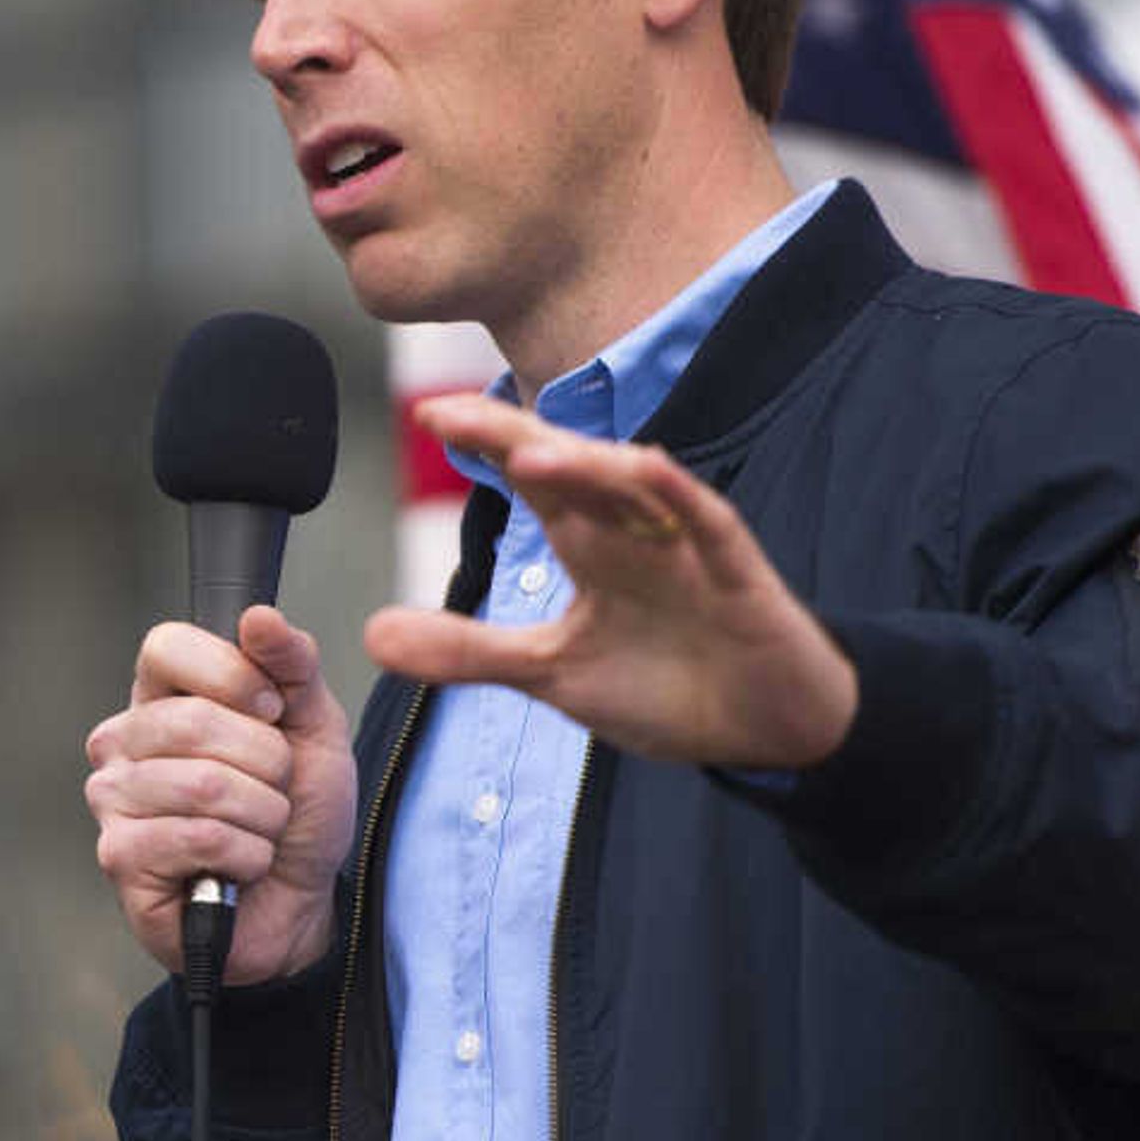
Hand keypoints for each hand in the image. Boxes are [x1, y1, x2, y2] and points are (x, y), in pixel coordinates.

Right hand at [84, 604, 360, 984]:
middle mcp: (122, 741)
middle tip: (273, 791)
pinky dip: (244, 856)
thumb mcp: (314, 728)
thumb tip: (259, 617)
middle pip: (193, 720)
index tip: (272, 711)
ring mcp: (113, 799)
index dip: (232, 674)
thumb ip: (293, 665)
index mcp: (161, 697)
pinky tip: (235, 868)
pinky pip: (199, 838)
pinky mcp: (119, 856)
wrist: (298, 904)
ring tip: (258, 833)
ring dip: (262, 816)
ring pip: (204, 786)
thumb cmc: (295, 816)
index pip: (166, 646)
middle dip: (267, 764)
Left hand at [367, 395, 856, 769]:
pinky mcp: (738, 572)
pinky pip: (708, 521)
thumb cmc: (667, 685)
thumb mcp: (551, 673)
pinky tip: (649, 469)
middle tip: (452, 411)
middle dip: (513, 434)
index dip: (484, 445)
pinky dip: (680, 495)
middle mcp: (633, 530)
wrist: (766, 729)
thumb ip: (468, 650)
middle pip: (571, 465)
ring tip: (527, 453)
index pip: (530, 479)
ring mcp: (686, 545)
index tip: (427, 416)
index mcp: (589, 546)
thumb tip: (372, 634)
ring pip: (634, 486)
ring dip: (585, 465)